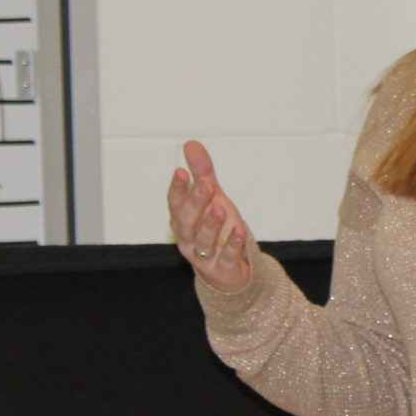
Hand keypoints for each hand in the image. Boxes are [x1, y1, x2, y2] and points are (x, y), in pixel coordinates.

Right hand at [167, 140, 253, 290]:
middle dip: (195, 203)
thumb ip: (202, 173)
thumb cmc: (216, 230)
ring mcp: (204, 256)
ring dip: (211, 224)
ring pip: (204, 240)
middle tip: (206, 185)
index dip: (177, 189)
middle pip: (187, 221)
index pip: (176, 203)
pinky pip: (225, 256)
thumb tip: (190, 144)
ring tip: (221, 208)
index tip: (181, 171)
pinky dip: (232, 245)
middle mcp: (188, 238)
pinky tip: (240, 231)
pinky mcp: (221, 268)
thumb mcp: (212, 198)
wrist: (227, 271)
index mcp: (183, 220)